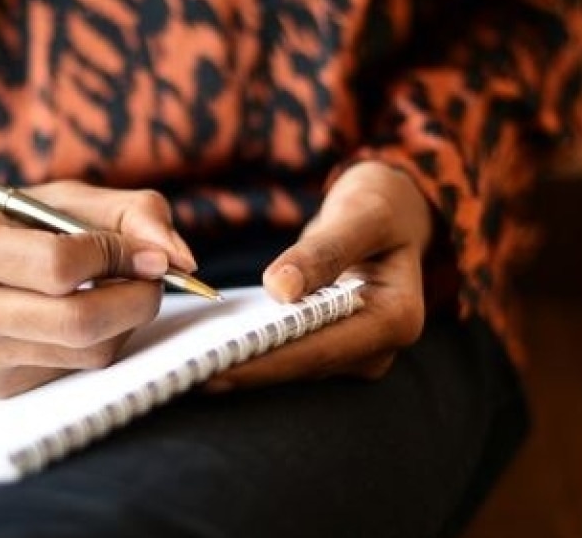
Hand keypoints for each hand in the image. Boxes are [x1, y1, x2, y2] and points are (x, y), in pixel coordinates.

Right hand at [0, 181, 196, 397]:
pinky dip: (99, 340)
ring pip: (86, 352)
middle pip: (78, 321)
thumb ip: (127, 212)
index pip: (60, 265)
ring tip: (121, 290)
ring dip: (125, 321)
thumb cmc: (4, 227)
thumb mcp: (55, 197)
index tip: (149, 251)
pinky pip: (75, 369)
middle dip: (137, 299)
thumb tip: (179, 258)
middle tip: (153, 277)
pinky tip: (88, 314)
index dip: (119, 256)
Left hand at [206, 161, 432, 391]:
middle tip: (185, 373)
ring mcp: (357, 353)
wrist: (389, 216)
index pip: (320, 349)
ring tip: (185, 365)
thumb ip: (325, 250)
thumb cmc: (379, 208)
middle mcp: (380, 348)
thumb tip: (281, 289)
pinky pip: (287, 352)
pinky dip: (251, 349)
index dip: (265, 360)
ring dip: (242, 364)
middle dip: (245, 369)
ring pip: (291, 365)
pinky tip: (206, 348)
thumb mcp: (360, 214)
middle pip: (302, 365)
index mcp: (397, 319)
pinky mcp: (333, 348)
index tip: (215, 363)